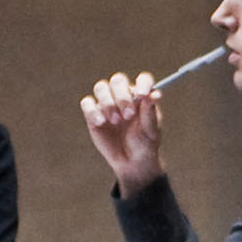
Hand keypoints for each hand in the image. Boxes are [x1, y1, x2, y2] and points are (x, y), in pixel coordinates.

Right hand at [79, 71, 166, 196]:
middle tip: (128, 115)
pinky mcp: (92, 114)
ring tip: (115, 121)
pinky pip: (87, 103)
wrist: (130, 161)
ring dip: (108, 103)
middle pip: (118, 80)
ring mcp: (107, 104)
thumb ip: (150, 112)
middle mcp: (124, 96)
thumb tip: (154, 94)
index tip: (142, 95)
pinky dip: (92, 111)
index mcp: (141, 96)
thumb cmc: (145, 144)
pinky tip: (101, 123)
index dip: (142, 83)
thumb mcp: (151, 130)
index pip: (142, 80)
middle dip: (122, 96)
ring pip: (101, 88)